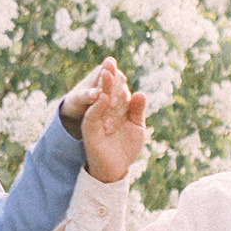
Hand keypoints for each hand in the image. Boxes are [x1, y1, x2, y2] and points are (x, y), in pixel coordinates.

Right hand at [68, 58, 146, 183]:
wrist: (117, 169)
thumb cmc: (126, 147)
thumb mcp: (136, 126)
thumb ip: (137, 110)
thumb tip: (141, 93)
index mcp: (114, 108)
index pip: (116, 90)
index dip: (117, 78)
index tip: (116, 64)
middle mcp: (103, 111)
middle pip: (105, 91)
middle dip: (108, 76)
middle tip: (109, 62)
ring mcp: (95, 119)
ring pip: (98, 100)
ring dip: (103, 87)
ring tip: (107, 74)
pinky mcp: (89, 130)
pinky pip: (92, 116)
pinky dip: (98, 107)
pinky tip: (103, 97)